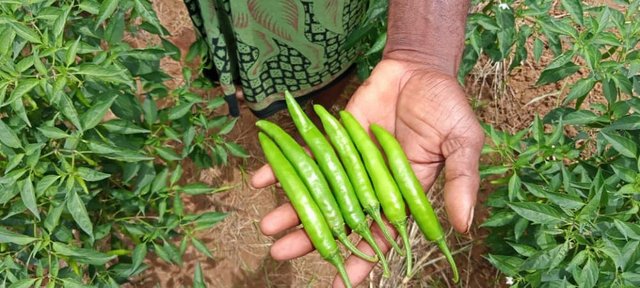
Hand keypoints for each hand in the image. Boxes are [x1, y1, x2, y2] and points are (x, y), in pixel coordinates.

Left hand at [251, 59, 482, 286]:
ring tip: (266, 227)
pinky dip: (282, 166)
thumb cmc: (445, 105)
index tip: (340, 284)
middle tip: (281, 253)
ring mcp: (347, 162)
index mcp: (401, 193)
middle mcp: (370, 183)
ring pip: (317, 191)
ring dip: (291, 208)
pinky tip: (259, 180)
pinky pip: (305, 155)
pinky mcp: (331, 139)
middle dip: (311, 237)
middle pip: (338, 217)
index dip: (362, 259)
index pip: (380, 234)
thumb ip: (460, 180)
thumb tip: (464, 226)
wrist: (417, 68)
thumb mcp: (462, 141)